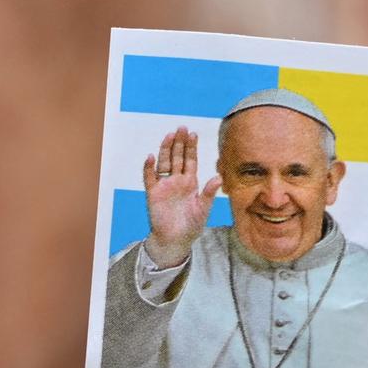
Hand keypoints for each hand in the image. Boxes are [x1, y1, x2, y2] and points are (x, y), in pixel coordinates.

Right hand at [142, 127, 221, 267]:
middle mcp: (177, 181)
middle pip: (177, 157)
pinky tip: (151, 157)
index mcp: (190, 182)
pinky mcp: (153, 193)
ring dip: (166, 150)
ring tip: (169, 136)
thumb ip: (209, 193)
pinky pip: (149, 178)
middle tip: (181, 127)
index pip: (190, 160)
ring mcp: (164, 186)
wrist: (176, 240)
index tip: (193, 134)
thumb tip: (219, 177)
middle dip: (179, 143)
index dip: (191, 147)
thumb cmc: (192, 225)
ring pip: (164, 163)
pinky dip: (149, 168)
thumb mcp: (203, 209)